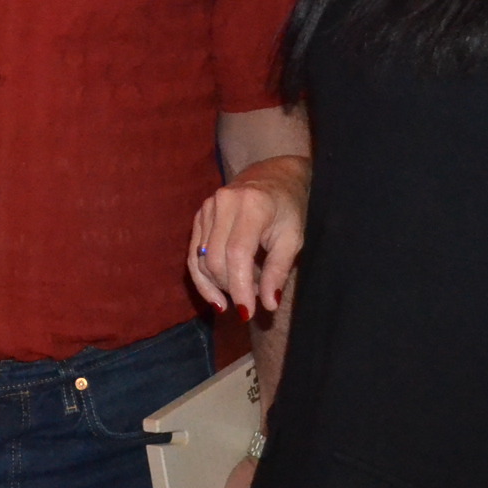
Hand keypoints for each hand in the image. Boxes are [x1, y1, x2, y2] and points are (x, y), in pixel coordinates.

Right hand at [189, 155, 308, 319]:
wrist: (274, 176)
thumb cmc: (289, 208)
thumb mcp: (293, 238)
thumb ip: (278, 271)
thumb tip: (267, 304)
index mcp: (251, 206)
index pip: (237, 254)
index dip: (239, 286)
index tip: (248, 312)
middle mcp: (223, 203)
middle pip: (215, 259)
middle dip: (229, 288)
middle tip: (250, 303)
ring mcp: (207, 208)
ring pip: (200, 259)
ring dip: (217, 285)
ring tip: (237, 296)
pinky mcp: (199, 215)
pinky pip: (193, 253)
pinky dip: (202, 277)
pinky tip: (216, 295)